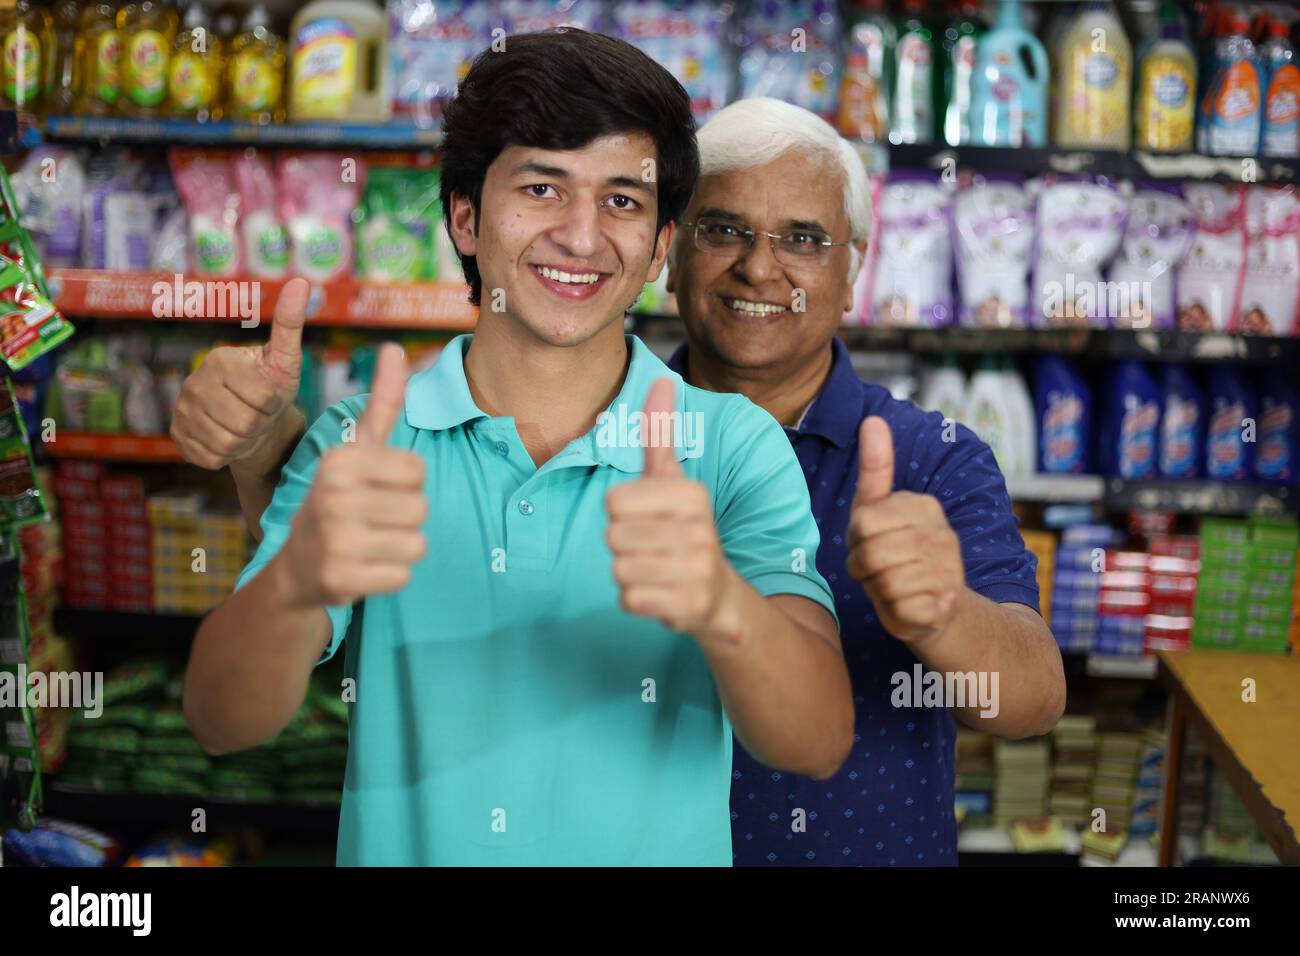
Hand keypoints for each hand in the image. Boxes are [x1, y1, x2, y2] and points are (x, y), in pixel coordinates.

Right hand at [171, 277, 308, 471]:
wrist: (252, 422)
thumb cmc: (271, 387)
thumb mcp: (285, 359)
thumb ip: (290, 324)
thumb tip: (302, 283)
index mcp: (220, 360)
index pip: (263, 397)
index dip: (274, 403)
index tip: (269, 396)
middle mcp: (193, 383)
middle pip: (244, 423)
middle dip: (260, 424)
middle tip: (258, 414)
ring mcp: (181, 411)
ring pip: (228, 443)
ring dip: (245, 441)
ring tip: (245, 427)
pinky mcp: (177, 437)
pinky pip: (212, 458)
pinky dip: (228, 456)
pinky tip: (229, 439)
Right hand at [281, 344, 426, 607]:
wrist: (298, 567)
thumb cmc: (340, 500)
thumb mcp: (357, 450)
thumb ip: (382, 402)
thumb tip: (395, 348)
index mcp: (339, 461)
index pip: (418, 470)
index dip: (406, 483)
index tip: (376, 488)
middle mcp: (331, 497)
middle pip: (420, 508)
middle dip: (405, 518)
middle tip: (372, 521)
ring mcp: (334, 540)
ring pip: (417, 544)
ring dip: (400, 548)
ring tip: (369, 543)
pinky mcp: (340, 579)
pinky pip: (404, 576)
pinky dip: (390, 576)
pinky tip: (364, 568)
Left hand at [606, 378, 729, 635]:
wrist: (721, 595)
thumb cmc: (687, 530)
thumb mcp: (675, 480)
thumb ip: (660, 433)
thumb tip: (660, 379)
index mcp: (692, 494)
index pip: (613, 501)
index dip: (622, 513)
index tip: (650, 518)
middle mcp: (699, 530)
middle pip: (612, 536)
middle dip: (624, 545)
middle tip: (653, 547)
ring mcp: (697, 569)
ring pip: (619, 568)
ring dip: (630, 573)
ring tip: (657, 569)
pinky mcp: (689, 606)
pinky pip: (629, 599)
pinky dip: (637, 599)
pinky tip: (660, 593)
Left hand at [846, 416, 965, 643]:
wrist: (939, 607)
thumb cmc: (899, 552)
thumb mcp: (880, 509)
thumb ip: (877, 467)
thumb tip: (872, 419)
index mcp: (925, 507)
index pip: (864, 521)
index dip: (856, 538)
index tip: (869, 541)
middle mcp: (943, 535)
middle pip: (869, 553)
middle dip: (862, 566)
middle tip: (878, 568)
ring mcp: (948, 572)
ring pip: (881, 582)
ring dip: (876, 588)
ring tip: (891, 583)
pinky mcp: (945, 605)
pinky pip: (895, 607)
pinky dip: (891, 609)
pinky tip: (905, 603)